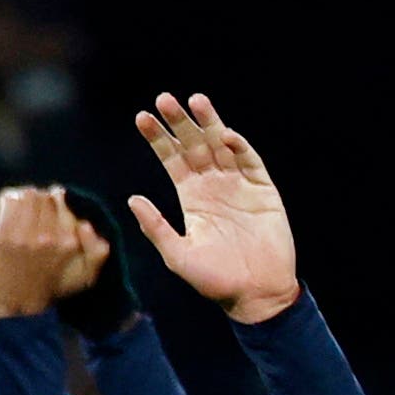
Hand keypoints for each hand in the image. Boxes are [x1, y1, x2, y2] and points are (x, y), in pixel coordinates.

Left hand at [0, 185, 113, 318]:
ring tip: (20, 209)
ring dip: (23, 199)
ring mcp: (24, 235)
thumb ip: (98, 253)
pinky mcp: (2, 235)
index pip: (61, 200)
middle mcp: (49, 237)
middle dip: (39, 201)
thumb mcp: (84, 278)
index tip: (50, 207)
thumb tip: (86, 225)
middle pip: (43, 196)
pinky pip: (8, 199)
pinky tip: (7, 209)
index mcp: (69, 242)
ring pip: (26, 194)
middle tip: (32, 211)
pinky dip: (8, 200)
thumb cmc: (47, 290)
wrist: (13, 307)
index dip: (54, 201)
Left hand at [125, 94, 299, 322]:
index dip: (158, 137)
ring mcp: (239, 184)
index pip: (171, 158)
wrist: (256, 295)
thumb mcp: (177, 254)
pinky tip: (225, 134)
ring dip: (209, 123)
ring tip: (195, 101)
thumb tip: (131, 199)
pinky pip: (249, 162)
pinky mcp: (263, 190)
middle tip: (164, 99)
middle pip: (194, 144)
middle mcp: (213, 184)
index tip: (142, 118)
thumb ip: (155, 227)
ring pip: (221, 145)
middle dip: (180, 122)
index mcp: (191, 196)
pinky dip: (239, 147)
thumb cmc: (215, 280)